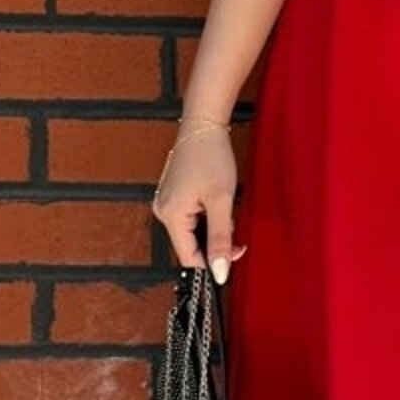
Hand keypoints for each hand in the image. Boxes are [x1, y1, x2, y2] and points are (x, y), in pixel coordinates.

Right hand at [151, 129, 246, 283]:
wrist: (203, 126)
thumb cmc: (211, 157)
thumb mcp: (221, 201)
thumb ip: (220, 239)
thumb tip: (219, 273)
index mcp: (170, 216)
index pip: (190, 257)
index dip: (214, 262)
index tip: (235, 253)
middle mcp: (162, 211)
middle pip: (191, 245)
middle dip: (216, 243)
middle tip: (237, 229)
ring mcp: (166, 203)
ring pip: (193, 232)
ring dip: (214, 229)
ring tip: (225, 208)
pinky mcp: (173, 196)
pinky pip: (191, 218)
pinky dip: (207, 217)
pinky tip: (217, 203)